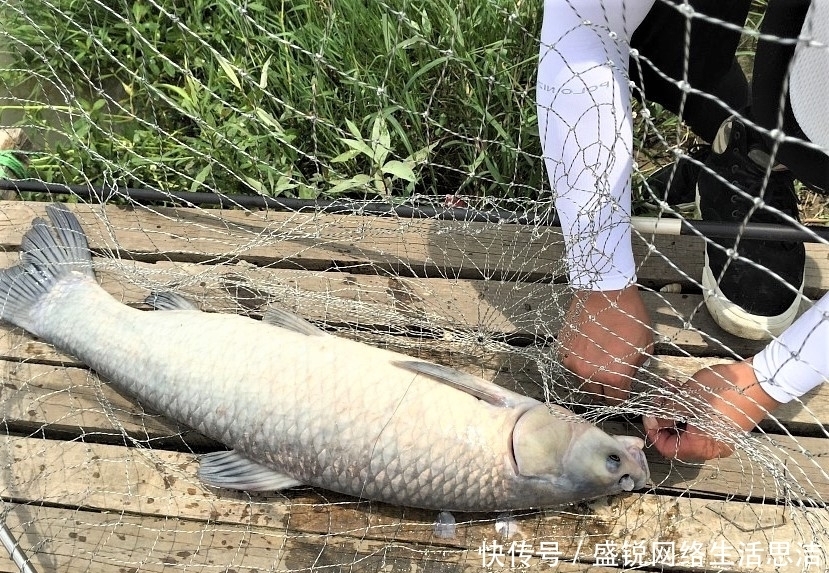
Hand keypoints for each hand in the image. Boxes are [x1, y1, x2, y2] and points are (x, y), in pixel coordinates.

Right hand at [558, 285, 653, 403]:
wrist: (604, 292)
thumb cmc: (629, 316)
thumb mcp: (646, 346)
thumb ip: (636, 367)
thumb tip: (630, 375)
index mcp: (614, 378)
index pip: (616, 401)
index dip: (621, 396)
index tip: (623, 389)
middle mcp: (590, 374)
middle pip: (595, 395)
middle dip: (604, 389)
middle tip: (611, 376)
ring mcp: (573, 362)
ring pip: (581, 380)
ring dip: (590, 375)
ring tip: (598, 358)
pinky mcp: (563, 349)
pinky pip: (572, 363)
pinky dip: (579, 360)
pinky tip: (588, 346)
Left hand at [643, 361, 780, 461]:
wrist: (761, 380)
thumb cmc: (721, 391)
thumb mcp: (686, 400)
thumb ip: (664, 414)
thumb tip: (651, 422)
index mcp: (701, 447)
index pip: (667, 449)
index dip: (653, 431)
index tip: (649, 413)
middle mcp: (712, 448)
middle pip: (677, 437)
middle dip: (664, 416)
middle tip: (659, 397)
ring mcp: (721, 436)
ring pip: (688, 426)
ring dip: (675, 408)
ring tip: (670, 388)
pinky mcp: (726, 425)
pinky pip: (701, 421)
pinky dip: (689, 408)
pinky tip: (682, 389)